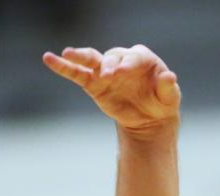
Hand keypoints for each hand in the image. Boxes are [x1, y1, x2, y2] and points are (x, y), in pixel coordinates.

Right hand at [43, 45, 180, 136]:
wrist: (149, 119)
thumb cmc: (161, 102)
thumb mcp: (170, 98)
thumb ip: (168, 87)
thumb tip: (169, 77)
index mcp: (142, 58)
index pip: (134, 57)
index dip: (128, 64)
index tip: (123, 73)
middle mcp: (122, 60)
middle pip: (111, 56)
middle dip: (108, 64)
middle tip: (108, 75)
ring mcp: (106, 71)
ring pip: (91, 60)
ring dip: (79, 56)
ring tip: (66, 52)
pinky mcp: (94, 84)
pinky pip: (77, 74)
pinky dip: (63, 67)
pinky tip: (49, 59)